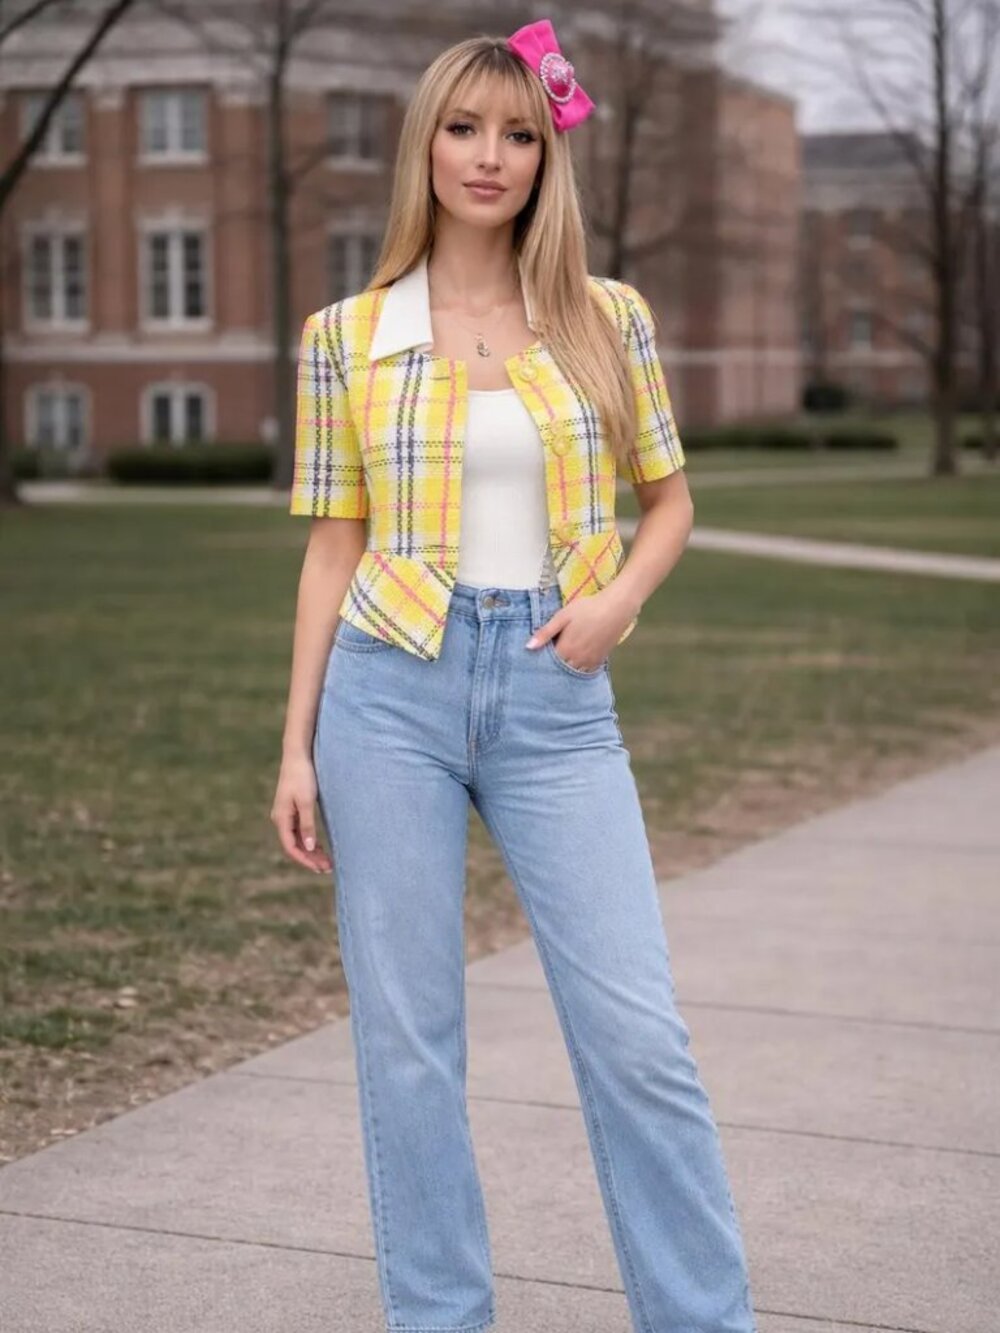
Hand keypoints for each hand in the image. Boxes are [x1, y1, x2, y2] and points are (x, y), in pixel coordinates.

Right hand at [270, 753, 332, 873]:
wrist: (298, 754)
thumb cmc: (302, 776)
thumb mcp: (307, 801)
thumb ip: (308, 825)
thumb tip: (310, 848)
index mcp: (281, 818)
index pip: (291, 847)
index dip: (305, 860)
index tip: (320, 868)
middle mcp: (281, 819)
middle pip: (295, 845)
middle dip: (310, 858)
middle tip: (328, 868)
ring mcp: (286, 814)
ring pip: (298, 839)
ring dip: (311, 851)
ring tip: (327, 861)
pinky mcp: (293, 809)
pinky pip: (300, 831)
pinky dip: (310, 840)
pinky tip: (320, 847)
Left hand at [525, 586, 631, 672]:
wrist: (616, 608)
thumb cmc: (587, 609)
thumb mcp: (562, 617)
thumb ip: (545, 633)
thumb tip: (528, 647)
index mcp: (565, 650)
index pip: (547, 664)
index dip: (541, 660)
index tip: (537, 656)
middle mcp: (577, 660)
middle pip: (559, 671)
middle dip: (552, 667)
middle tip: (549, 658)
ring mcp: (589, 662)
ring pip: (572, 673)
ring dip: (565, 670)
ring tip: (561, 660)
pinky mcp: (599, 661)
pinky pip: (585, 672)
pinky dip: (578, 669)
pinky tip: (575, 661)